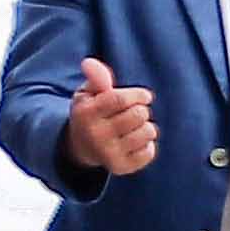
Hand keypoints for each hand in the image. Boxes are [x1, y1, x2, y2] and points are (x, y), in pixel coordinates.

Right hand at [61, 57, 159, 176]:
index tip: (144, 96)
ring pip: (148, 132)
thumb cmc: (90, 113)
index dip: (139, 95)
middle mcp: (95, 135)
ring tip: (134, 127)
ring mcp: (108, 154)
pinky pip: (149, 152)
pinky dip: (147, 144)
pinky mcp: (120, 167)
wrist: (80, 147)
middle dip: (142, 109)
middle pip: (138, 115)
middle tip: (134, 113)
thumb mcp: (88, 93)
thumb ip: (95, 77)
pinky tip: (135, 142)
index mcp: (86, 113)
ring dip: (145, 126)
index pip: (121, 99)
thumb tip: (89, 63)